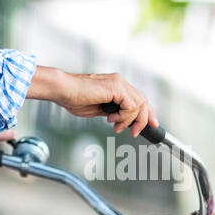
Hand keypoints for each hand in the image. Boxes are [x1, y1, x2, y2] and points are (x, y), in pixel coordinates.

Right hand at [30, 67, 157, 137]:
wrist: (63, 90)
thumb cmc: (74, 98)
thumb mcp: (98, 109)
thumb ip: (112, 112)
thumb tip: (120, 121)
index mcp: (115, 85)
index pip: (138, 99)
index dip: (147, 113)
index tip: (151, 125)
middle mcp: (119, 82)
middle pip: (143, 101)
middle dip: (144, 120)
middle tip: (135, 133)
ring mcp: (119, 83)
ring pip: (139, 105)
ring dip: (129, 121)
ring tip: (116, 127)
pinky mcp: (116, 87)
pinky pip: (131, 106)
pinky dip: (123, 116)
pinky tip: (111, 119)